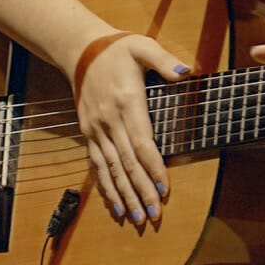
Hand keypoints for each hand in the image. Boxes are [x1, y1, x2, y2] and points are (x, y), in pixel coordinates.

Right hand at [69, 30, 193, 224]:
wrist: (80, 50)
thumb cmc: (116, 50)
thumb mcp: (142, 47)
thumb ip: (163, 60)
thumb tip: (185, 73)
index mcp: (126, 102)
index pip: (141, 142)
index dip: (154, 168)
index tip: (164, 190)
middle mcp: (108, 120)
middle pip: (127, 162)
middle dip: (141, 190)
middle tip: (155, 214)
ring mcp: (95, 129)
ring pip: (111, 169)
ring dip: (125, 195)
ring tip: (138, 217)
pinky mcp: (88, 133)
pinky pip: (97, 165)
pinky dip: (106, 187)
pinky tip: (116, 206)